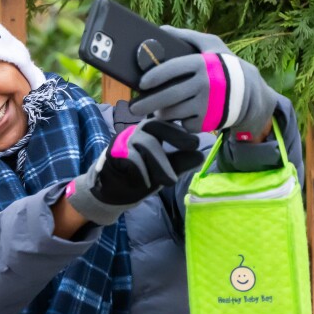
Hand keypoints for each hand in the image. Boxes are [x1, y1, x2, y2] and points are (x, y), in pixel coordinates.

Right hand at [64, 119, 203, 225]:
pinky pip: (132, 159)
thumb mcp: (164, 171)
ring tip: (169, 182)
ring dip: (161, 165)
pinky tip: (146, 183)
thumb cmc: (139, 177)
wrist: (112, 192)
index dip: (182, 128)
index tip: (197, 141)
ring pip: (148, 144)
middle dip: (177, 136)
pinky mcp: (113, 153)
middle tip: (195, 146)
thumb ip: (180, 163)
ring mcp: (123, 140)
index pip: (167, 122)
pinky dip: (142, 173)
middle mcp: (137, 131)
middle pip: (157, 125)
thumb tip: (201, 155)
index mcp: (151, 132)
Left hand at [130, 26, 277, 135]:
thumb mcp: (212, 46)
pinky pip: (183, 124)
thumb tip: (160, 29)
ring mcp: (206, 105)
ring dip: (160, 113)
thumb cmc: (225, 66)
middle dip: (146, 104)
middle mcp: (204, 85)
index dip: (154, 77)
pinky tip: (180, 115)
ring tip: (156, 109)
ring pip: (172, 113)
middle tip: (133, 107)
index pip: (171, 69)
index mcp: (202, 64)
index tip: (141, 83)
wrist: (250, 94)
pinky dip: (179, 121)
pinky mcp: (208, 122)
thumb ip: (187, 36)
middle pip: (167, 97)